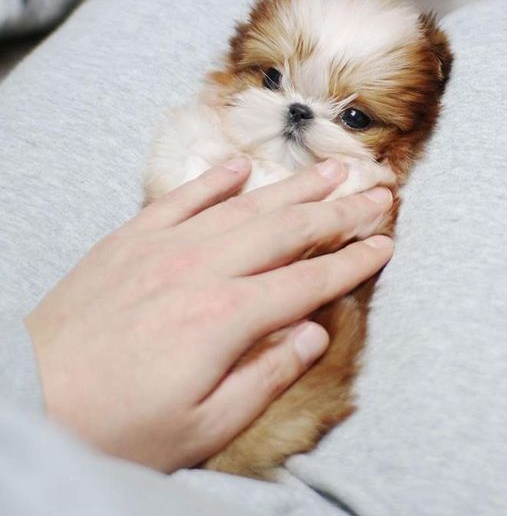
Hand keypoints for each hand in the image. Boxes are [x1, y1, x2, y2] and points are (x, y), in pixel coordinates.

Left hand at [26, 157, 392, 471]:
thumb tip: (313, 335)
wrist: (29, 401)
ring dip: (293, 187)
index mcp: (227, 318)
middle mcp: (202, 268)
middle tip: (377, 194)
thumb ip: (266, 376)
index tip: (384, 245)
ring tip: (330, 170)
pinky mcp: (131, 238)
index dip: (353, 262)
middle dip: (339, 212)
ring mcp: (165, 246)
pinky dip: (215, 180)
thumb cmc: (116, 425)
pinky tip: (241, 167)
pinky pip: (182, 197)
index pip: (309, 280)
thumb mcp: (204, 426)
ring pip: (246, 207)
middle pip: (288, 231)